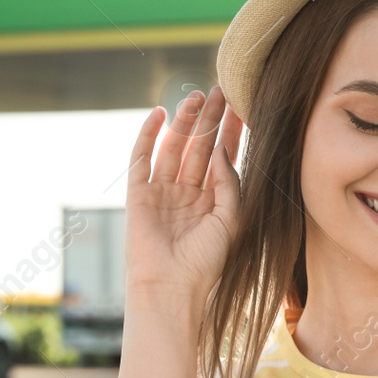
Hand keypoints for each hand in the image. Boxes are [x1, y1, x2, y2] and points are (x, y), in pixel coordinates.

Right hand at [125, 86, 244, 304]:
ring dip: (184, 122)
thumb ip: (228, 182)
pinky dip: (148, 135)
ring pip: (174, 148)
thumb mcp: (230, 219)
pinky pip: (142, 158)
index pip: (221, 159)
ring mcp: (162, 192)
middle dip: (209, 121)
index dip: (229, 134)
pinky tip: (160, 115)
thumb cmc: (206, 260)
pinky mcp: (139, 194)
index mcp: (211, 201)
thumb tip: (220, 148)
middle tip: (219, 92)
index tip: (238, 108)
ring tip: (196, 98)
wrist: (172, 285)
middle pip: (199, 148)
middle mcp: (187, 193)